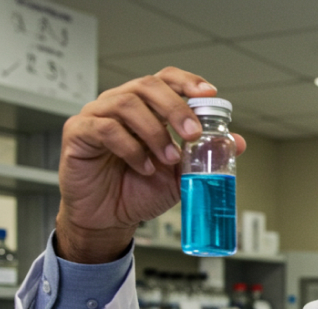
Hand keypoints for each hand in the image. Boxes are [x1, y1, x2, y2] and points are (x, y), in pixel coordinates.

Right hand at [56, 67, 248, 262]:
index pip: (165, 79)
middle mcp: (120, 104)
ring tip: (168, 159)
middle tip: (192, 133)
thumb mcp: (180, 176)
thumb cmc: (138, 191)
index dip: (186, 81)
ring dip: (154, 131)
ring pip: (126, 103)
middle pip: (147, 85)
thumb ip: (204, 158)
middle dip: (175, 107)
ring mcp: (97, 115)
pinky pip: (105, 128)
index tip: (208, 94)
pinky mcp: (79, 132)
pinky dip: (130, 147)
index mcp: (145, 107)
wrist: (109, 219)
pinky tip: (143, 166)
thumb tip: (238, 142)